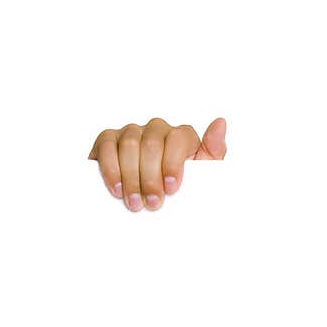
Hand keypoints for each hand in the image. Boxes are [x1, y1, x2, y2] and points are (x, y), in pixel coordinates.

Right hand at [88, 117, 226, 211]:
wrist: (159, 203)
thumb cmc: (184, 187)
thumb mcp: (205, 174)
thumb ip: (214, 151)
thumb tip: (220, 122)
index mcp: (182, 136)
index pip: (178, 138)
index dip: (173, 164)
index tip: (172, 189)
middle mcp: (157, 129)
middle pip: (151, 144)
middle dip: (151, 177)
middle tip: (153, 203)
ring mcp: (132, 131)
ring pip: (129, 145)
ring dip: (131, 177)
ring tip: (135, 203)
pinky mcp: (109, 139)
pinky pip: (106, 146)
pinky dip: (110, 169)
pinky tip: (117, 189)